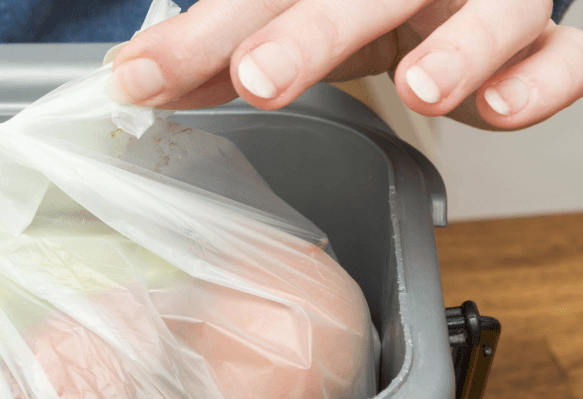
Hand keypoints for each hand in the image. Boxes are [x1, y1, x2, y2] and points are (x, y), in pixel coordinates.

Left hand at [108, 0, 582, 130]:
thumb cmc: (373, 1)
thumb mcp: (294, 10)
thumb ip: (221, 46)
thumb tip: (140, 79)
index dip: (205, 31)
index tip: (141, 78)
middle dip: (312, 31)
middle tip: (257, 76)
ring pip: (494, 7)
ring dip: (460, 46)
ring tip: (422, 90)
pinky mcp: (551, 38)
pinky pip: (570, 51)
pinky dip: (548, 75)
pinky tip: (503, 107)